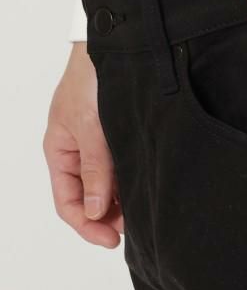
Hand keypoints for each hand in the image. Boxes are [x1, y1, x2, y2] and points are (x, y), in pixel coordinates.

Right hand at [43, 42, 122, 247]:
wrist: (112, 48)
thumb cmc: (90, 82)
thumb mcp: (90, 129)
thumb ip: (95, 170)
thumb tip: (94, 212)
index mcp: (61, 153)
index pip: (68, 202)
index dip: (87, 225)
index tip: (111, 240)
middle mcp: (79, 153)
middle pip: (88, 197)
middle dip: (107, 216)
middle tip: (133, 227)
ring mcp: (99, 144)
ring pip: (106, 184)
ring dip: (120, 200)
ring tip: (141, 209)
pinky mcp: (118, 135)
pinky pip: (120, 167)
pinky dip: (128, 180)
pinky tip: (143, 186)